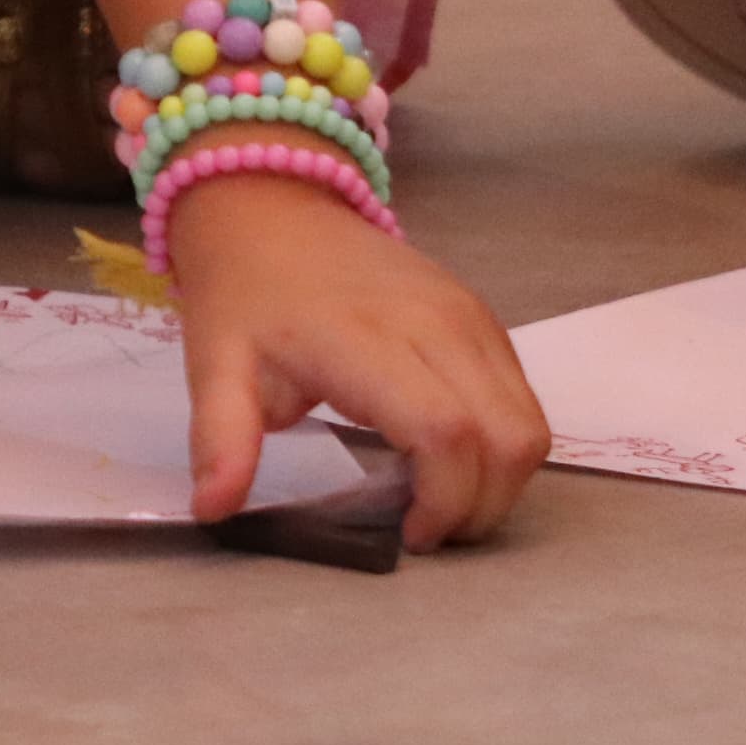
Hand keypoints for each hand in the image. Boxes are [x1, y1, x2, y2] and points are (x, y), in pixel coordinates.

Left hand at [164, 174, 547, 546]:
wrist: (277, 209)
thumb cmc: (246, 295)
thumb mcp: (215, 366)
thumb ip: (222, 439)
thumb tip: (215, 509)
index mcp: (367, 340)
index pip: (446, 433)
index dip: (443, 500)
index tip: (408, 536)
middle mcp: (438, 326)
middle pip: (507, 438)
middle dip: (481, 507)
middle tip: (432, 530)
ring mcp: (471, 318)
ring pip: (531, 424)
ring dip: (501, 481)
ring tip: (445, 500)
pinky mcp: (485, 318)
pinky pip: (523, 399)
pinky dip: (503, 445)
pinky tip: (452, 457)